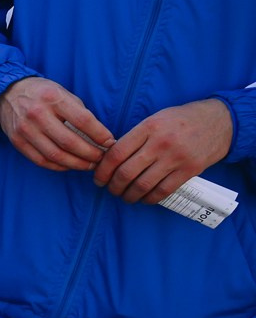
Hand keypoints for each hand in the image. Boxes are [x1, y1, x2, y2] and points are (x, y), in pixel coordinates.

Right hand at [0, 76, 112, 172]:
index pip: (83, 120)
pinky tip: (70, 165)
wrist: (7, 93)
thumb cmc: (42, 93)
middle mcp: (37, 114)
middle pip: (69, 142)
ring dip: (76, 164)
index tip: (110, 143)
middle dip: (90, 154)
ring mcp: (25, 129)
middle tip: (102, 158)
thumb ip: (78, 112)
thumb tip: (99, 136)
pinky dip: (58, 166)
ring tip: (89, 165)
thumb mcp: (62, 93)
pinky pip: (40, 160)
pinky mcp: (17, 141)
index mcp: (53, 98)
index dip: (99, 134)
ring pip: (55, 155)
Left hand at [94, 98, 233, 204]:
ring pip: (143, 185)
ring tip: (125, 196)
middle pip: (126, 172)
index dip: (102, 170)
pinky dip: (149, 198)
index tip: (98, 178)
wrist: (220, 121)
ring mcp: (176, 158)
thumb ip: (136, 136)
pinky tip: (144, 198)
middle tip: (110, 189)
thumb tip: (110, 157)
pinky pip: (163, 191)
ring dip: (129, 195)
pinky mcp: (189, 170)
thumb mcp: (156, 119)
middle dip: (113, 186)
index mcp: (149, 127)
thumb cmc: (182, 120)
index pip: (116, 153)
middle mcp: (161, 143)